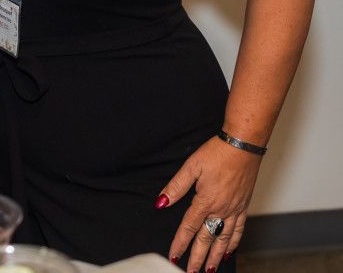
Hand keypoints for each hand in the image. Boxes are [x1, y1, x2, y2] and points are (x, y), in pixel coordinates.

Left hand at [158, 136, 260, 270]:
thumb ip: (176, 186)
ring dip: (215, 255)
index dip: (180, 243)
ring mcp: (234, 209)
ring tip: (208, 269)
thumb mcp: (191, 166)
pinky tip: (228, 250)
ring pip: (223, 239)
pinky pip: (239, 230)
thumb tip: (161, 202)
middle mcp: (221, 209)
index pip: (189, 227)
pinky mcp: (244, 205)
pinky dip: (233, 243)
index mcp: (205, 200)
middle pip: (206, 238)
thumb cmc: (217, 152)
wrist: (243, 145)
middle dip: (197, 257)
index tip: (173, 256)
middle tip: (191, 272)